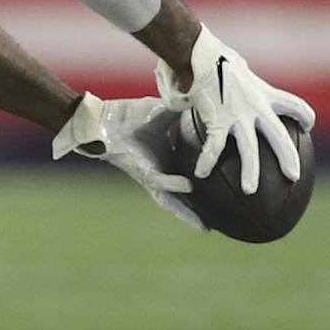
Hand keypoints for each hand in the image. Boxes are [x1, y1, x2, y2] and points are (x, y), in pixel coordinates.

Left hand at [52, 92, 202, 231]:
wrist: (102, 117)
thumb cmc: (128, 116)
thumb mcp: (163, 113)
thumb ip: (181, 111)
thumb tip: (199, 98)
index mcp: (167, 159)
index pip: (191, 176)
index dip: (206, 185)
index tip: (227, 192)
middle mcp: (160, 171)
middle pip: (181, 199)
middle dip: (195, 215)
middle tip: (213, 231)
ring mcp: (150, 175)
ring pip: (169, 200)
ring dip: (185, 213)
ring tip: (204, 224)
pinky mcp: (141, 172)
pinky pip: (160, 182)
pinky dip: (174, 185)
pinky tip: (189, 186)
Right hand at [156, 27, 315, 192]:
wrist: (197, 52)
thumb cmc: (209, 53)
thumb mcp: (233, 64)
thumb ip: (234, 75)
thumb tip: (228, 77)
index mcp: (263, 92)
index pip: (294, 105)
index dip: (304, 116)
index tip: (308, 125)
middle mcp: (255, 106)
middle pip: (279, 136)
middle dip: (288, 158)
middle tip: (293, 177)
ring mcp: (238, 116)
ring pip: (249, 149)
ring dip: (250, 171)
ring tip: (250, 190)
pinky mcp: (217, 120)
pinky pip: (214, 146)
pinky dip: (207, 160)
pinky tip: (200, 174)